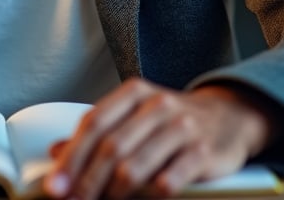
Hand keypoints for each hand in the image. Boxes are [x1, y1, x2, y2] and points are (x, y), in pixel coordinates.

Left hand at [44, 78, 280, 199]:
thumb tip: (56, 152)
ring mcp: (181, 127)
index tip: (55, 185)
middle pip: (111, 146)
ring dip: (112, 195)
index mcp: (134, 93)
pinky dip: (148, 198)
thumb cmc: (172, 120)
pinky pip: (168, 181)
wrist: (229, 117)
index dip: (71, 156)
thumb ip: (100, 132)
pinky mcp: (202, 152)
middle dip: (87, 181)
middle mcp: (156, 105)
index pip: (94, 122)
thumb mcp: (135, 116)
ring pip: (135, 166)